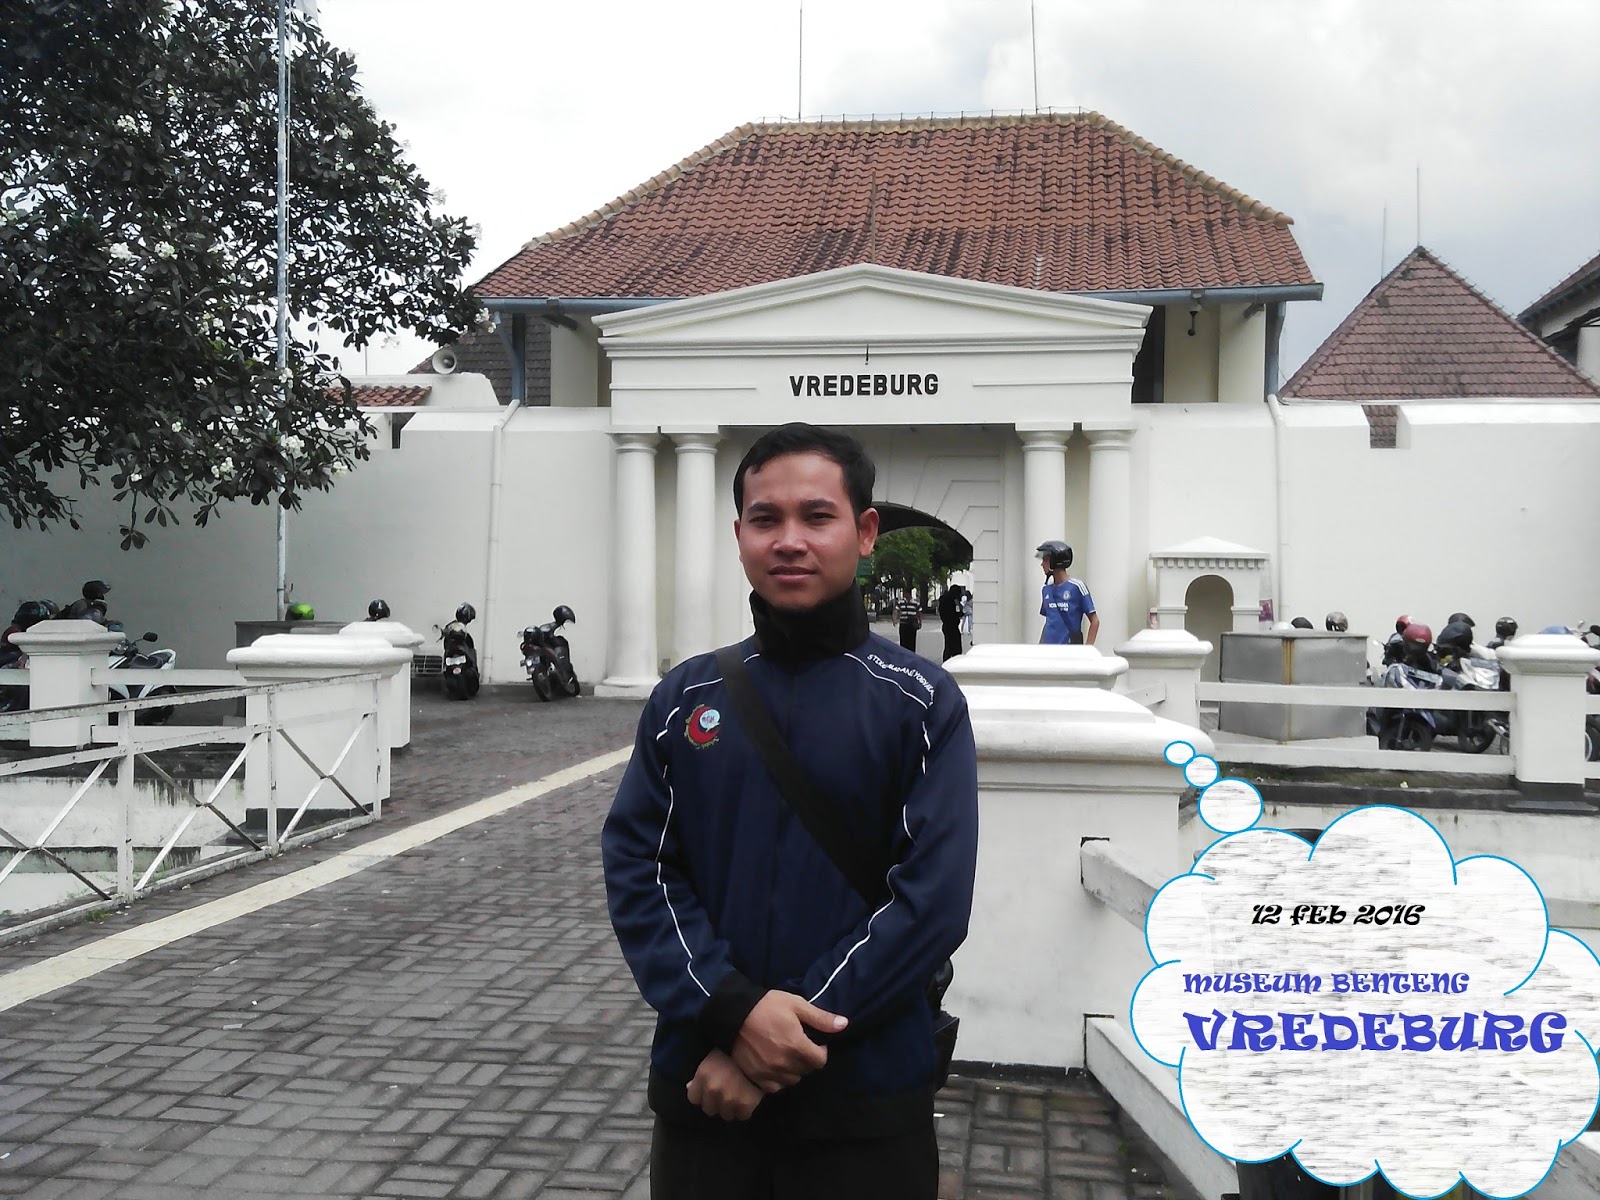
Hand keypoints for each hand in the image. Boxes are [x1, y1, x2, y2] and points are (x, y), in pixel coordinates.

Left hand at [686, 1049, 762, 1120]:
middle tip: (726, 1092)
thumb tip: (690, 1087)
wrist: (761, 1051)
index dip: (702, 1095)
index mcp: (702, 1076)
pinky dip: (745, 1109)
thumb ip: (700, 1074)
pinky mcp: (746, 1105)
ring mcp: (729, 1099)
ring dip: (731, 1107)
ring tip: (738, 1095)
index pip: (693, 1098)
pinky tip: (748, 1097)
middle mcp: (713, 1089)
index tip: (709, 1090)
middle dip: (716, 1103)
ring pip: (725, 1115)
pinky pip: (742, 1116)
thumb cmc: (734, 1051)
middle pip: (709, 1110)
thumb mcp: (713, 1057)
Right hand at [731, 991, 846, 1091]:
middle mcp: (785, 1063)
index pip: (820, 1061)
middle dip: (807, 1059)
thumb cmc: (767, 1006)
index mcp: (797, 1046)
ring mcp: (769, 1072)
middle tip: (798, 1045)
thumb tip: (844, 1025)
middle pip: (806, 1070)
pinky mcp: (756, 1077)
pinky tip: (774, 1065)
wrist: (734, 1012)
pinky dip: (778, 1079)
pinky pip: (774, 1087)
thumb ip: (821, 1018)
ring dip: (793, 1070)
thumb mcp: (796, 1005)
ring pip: (792, 1080)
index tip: (814, 1042)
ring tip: (786, 1055)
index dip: (820, 1051)